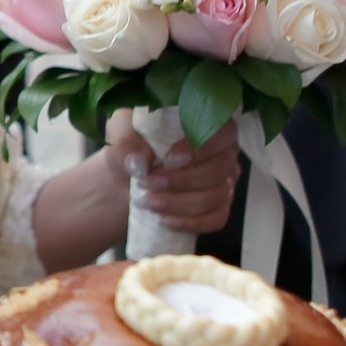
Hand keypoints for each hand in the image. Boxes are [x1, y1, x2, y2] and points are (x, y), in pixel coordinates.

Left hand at [107, 113, 243, 232]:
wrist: (127, 174)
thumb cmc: (132, 143)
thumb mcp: (120, 130)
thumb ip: (126, 139)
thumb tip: (139, 163)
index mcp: (209, 123)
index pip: (223, 132)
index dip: (200, 148)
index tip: (169, 159)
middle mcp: (225, 152)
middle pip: (220, 169)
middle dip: (182, 180)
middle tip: (148, 182)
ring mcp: (225, 182)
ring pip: (217, 196)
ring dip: (180, 203)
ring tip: (146, 202)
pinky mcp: (219, 208)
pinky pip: (216, 219)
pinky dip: (191, 222)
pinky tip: (164, 220)